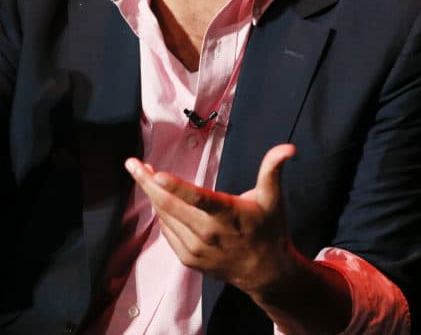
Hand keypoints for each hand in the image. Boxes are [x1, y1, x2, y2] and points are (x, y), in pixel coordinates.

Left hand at [124, 143, 298, 296]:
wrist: (265, 272)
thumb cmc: (269, 230)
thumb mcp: (272, 198)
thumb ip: (273, 169)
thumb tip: (289, 147)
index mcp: (227, 215)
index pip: (198, 199)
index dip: (176, 186)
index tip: (155, 173)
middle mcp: (208, 234)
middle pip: (170, 205)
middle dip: (147, 183)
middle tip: (132, 164)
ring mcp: (196, 249)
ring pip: (165, 217)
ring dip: (152, 195)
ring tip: (143, 174)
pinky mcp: (188, 259)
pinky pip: (167, 231)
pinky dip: (161, 214)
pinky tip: (160, 199)